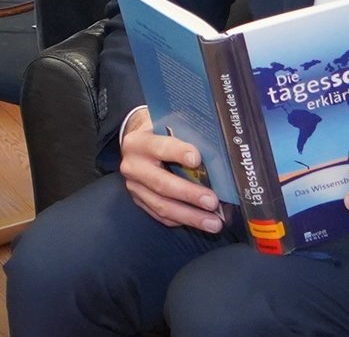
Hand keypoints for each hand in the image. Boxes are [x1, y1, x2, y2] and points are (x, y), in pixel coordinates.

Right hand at [119, 107, 226, 233]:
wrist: (135, 146)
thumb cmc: (159, 133)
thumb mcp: (166, 125)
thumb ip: (184, 134)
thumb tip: (215, 147)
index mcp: (139, 142)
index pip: (160, 147)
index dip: (178, 153)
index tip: (197, 159)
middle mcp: (133, 166)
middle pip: (161, 183)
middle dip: (189, 194)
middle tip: (212, 202)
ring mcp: (134, 187)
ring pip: (162, 205)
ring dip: (190, 216)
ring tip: (213, 223)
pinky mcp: (139, 201)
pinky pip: (160, 215)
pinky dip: (181, 220)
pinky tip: (199, 223)